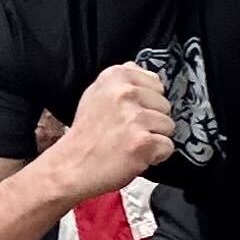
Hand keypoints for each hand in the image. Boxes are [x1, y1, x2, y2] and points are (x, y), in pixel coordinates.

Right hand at [45, 61, 175, 202]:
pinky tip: (134, 156)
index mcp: (116, 76)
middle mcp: (126, 92)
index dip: (147, 103)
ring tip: (129, 144)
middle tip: (127, 132)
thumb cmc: (85, 135)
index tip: (129, 114)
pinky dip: (155, 156)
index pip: (156, 83)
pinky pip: (167, 147)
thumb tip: (145, 72)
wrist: (70, 167)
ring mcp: (135, 117)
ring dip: (154, 139)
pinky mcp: (143, 142)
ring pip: (168, 126)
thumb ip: (121, 82)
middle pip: (165, 104)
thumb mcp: (95, 94)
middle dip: (152, 121)